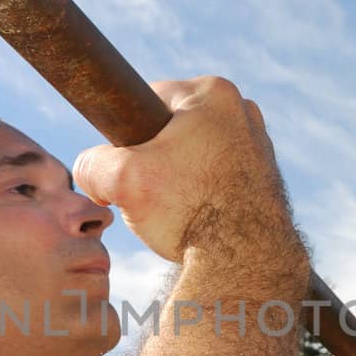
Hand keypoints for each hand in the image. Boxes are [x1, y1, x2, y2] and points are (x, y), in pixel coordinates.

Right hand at [72, 77, 296, 261]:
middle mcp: (243, 112)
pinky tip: (199, 220)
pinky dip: (204, 196)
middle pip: (173, 130)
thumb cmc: (189, 212)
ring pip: (195, 157)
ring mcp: (259, 146)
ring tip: (176, 212)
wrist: (245, 261)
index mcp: (213, 93)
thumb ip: (92, 165)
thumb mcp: (121, 180)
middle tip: (151, 194)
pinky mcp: (266, 179)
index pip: (146, 99)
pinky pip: (218, 179)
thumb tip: (89, 170)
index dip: (126, 136)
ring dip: (179, 180)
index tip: (127, 167)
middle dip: (155, 160)